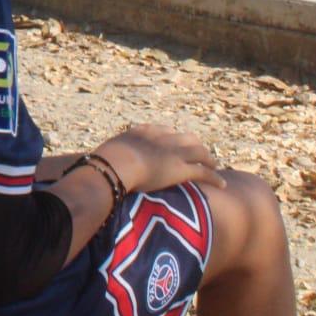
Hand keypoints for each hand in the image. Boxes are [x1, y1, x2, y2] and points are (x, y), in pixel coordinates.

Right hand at [94, 124, 225, 193]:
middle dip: (193, 145)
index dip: (170, 137)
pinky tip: (222, 184)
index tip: (172, 143)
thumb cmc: (104, 163)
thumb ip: (106, 160)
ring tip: (213, 165)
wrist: (115, 165)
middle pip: (184, 137)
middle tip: (198, 153)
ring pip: (199, 152)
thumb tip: (93, 167)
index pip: (162, 130)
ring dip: (208, 159)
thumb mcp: (103, 156)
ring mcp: (172, 152)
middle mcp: (161, 138)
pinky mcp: (181, 169)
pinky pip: (203, 172)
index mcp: (142, 131)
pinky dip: (214, 178)